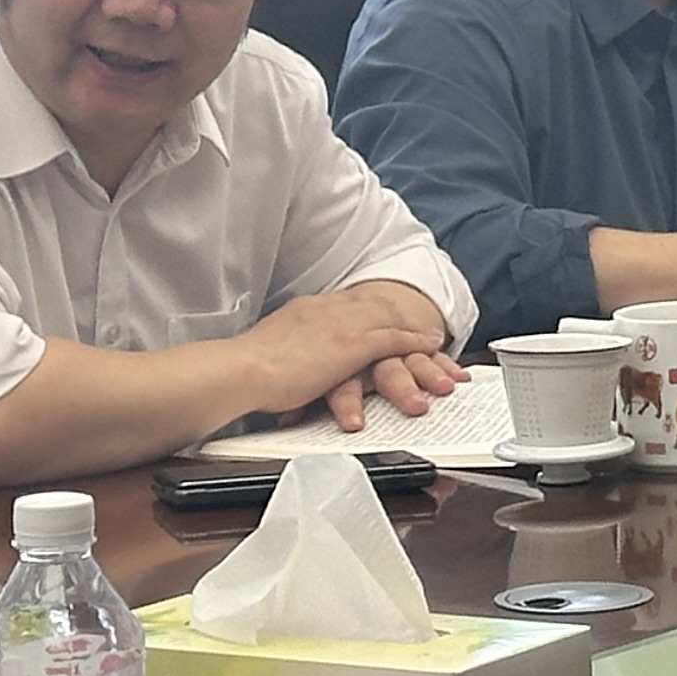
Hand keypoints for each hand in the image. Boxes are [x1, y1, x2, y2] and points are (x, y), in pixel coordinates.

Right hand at [239, 281, 461, 428]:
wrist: (242, 370)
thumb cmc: (243, 370)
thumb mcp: (266, 350)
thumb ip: (281, 351)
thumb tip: (277, 362)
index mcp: (305, 309)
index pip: (344, 305)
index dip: (366, 310)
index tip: (377, 313)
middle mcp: (327, 310)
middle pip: (373, 306)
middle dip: (397, 314)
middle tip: (417, 318)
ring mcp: (343, 325)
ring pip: (390, 321)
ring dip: (414, 331)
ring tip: (434, 337)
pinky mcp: (353, 345)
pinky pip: (394, 339)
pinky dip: (415, 341)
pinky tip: (431, 345)